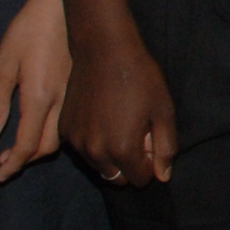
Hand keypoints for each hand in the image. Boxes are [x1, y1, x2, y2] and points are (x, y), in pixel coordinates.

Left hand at [0, 0, 71, 179]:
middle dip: (26, 160)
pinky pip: (68, 121)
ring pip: (61, 136)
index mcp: (38, 97)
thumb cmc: (29, 30)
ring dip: (40, 147)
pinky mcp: (80, 87)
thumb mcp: (4, 64)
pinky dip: (53, 133)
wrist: (64, 4)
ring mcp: (73, 95)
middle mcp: (60, 101)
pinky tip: (41, 125)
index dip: (12, 165)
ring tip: (20, 147)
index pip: (26, 145)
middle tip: (5, 162)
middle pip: (47, 147)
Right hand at [69, 30, 179, 187]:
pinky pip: (82, 149)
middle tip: (136, 133)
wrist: (103, 49)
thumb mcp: (163, 111)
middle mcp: (95, 152)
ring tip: (119, 124)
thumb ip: (165, 148)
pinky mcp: (64, 129)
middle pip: (117, 178)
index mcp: (122, 150)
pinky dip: (93, 142)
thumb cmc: (140, 78)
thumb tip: (162, 177)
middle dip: (129, 164)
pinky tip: (101, 117)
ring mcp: (76, 142)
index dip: (150, 163)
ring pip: (98, 166)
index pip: (140, 179)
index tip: (150, 140)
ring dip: (110, 156)